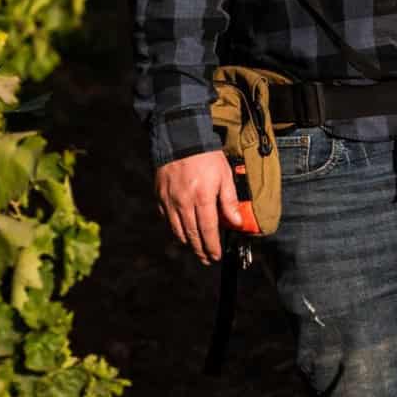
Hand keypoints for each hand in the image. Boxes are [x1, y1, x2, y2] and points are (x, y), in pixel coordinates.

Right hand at [155, 149, 243, 264]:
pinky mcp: (159, 195)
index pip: (208, 230)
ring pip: (177, 229)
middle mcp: (184, 203)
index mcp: (202, 198)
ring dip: (187, 242)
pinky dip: (174, 227)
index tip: (215, 256)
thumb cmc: (206, 156)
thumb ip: (229, 201)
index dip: (212, 246)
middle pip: (192, 234)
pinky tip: (181, 230)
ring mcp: (169, 200)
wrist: (180, 137)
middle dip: (200, 250)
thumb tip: (237, 223)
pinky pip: (166, 218)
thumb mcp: (225, 176)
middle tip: (206, 259)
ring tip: (195, 248)